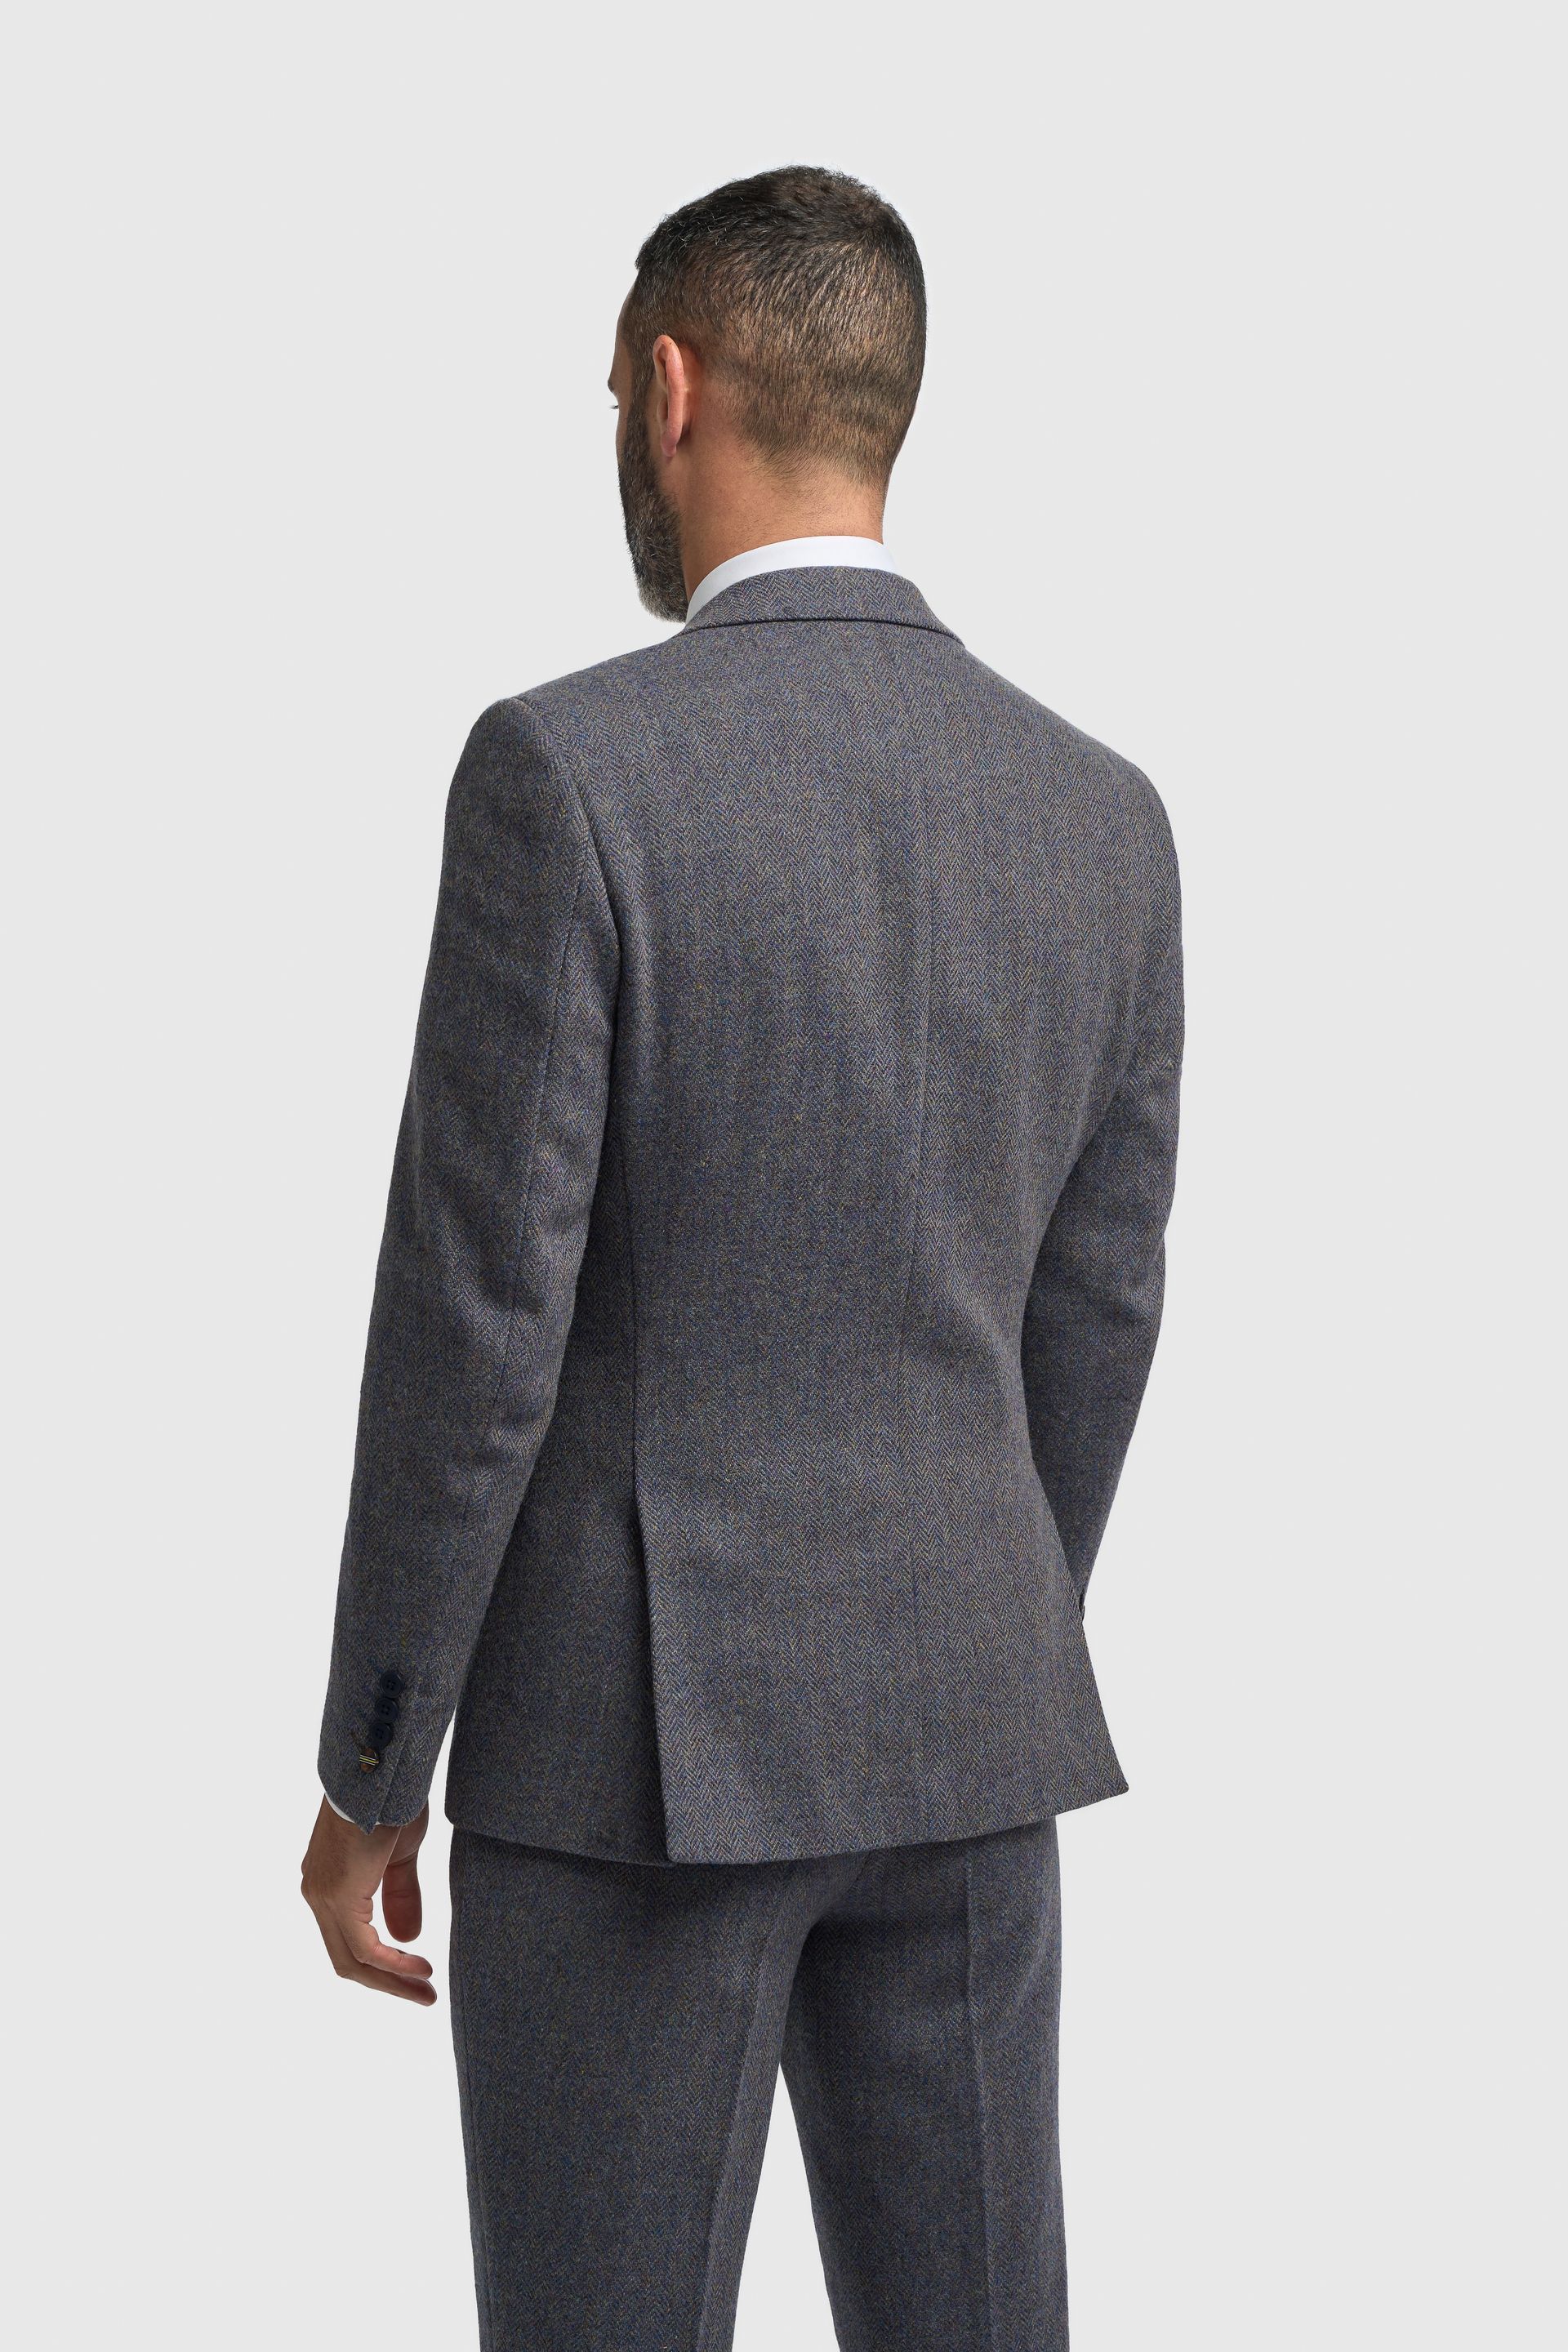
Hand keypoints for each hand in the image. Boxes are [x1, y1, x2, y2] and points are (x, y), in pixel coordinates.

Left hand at [301, 1797, 436, 2004]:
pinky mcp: (337, 1897)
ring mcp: (322, 1896)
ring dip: (392, 1979)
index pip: (350, 1939)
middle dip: (388, 1981)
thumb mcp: (399, 1856)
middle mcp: (317, 1893)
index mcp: (329, 1882)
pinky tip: (418, 1967)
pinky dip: (391, 1963)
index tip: (420, 1972)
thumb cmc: (390, 1802)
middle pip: (347, 1958)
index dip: (385, 1963)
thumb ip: (399, 1896)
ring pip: (353, 1958)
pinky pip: (362, 1946)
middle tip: (424, 1995)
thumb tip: (406, 1939)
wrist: (381, 1773)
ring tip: (426, 1990)